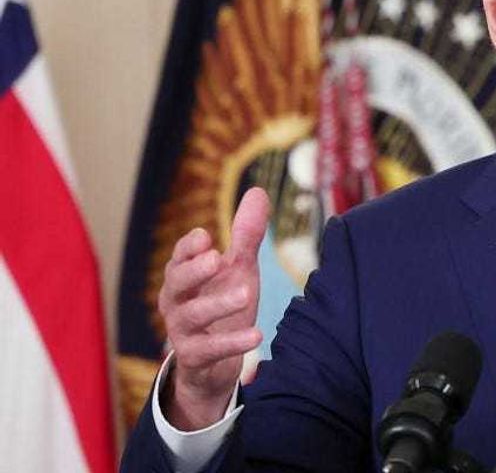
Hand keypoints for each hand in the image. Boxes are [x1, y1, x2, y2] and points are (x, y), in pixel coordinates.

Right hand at [158, 187, 268, 428]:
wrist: (214, 364)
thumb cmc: (222, 306)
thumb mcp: (238, 270)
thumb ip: (246, 235)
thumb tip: (258, 190)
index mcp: (185, 277)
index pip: (180, 258)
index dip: (189, 247)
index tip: (206, 236)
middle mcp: (177, 302)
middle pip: (176, 283)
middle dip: (193, 270)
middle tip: (215, 258)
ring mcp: (182, 331)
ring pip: (192, 316)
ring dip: (218, 304)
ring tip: (246, 293)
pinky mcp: (195, 358)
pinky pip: (209, 350)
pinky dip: (232, 343)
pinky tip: (257, 336)